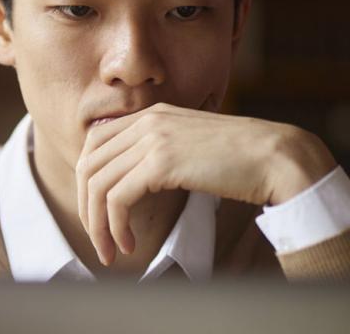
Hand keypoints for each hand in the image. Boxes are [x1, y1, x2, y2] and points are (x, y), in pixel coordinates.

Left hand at [75, 102, 336, 265]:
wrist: (277, 156)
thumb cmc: (240, 158)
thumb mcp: (187, 145)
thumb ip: (158, 152)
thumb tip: (132, 183)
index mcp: (149, 114)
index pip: (94, 143)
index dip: (88, 180)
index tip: (96, 211)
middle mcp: (145, 121)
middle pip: (89, 164)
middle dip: (87, 207)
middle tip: (98, 239)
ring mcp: (151, 139)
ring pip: (98, 184)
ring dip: (98, 224)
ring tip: (110, 251)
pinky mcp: (161, 162)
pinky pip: (118, 197)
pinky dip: (115, 225)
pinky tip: (129, 244)